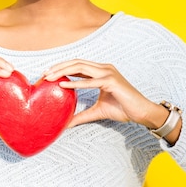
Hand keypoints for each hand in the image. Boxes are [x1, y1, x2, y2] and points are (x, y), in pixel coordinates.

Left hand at [44, 59, 167, 129]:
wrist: (142, 112)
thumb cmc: (123, 109)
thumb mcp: (98, 111)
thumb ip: (82, 115)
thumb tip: (67, 123)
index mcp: (101, 71)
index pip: (78, 65)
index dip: (62, 67)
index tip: (48, 74)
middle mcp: (104, 68)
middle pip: (77, 63)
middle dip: (59, 66)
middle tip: (44, 74)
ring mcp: (108, 73)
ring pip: (81, 67)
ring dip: (63, 71)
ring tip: (50, 77)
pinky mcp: (111, 81)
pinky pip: (90, 81)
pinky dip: (76, 83)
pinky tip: (63, 85)